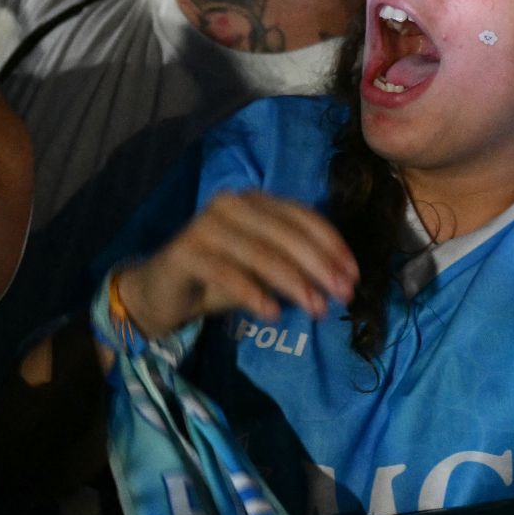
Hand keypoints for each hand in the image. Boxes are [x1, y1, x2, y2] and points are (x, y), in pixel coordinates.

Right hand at [116, 192, 357, 337]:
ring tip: (316, 309)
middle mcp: (231, 203)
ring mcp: (206, 224)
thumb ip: (296, 266)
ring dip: (294, 283)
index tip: (354, 275)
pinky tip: (272, 314)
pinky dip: (253, 293)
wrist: (160, 292)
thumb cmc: (219, 279)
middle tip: (342, 296)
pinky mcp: (185, 250)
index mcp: (255, 200)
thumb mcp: (263, 270)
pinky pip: (227, 271)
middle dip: (320, 266)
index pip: (303, 216)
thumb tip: (341, 280)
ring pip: (261, 253)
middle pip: (286, 233)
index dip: (332, 245)